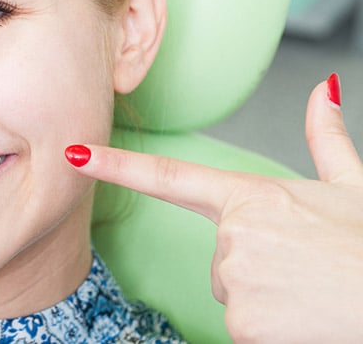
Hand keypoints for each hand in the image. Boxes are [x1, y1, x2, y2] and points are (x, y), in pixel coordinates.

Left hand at [67, 75, 362, 342]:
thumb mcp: (352, 188)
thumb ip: (327, 140)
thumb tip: (323, 90)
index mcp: (251, 197)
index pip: (167, 176)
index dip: (115, 164)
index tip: (75, 152)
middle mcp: (234, 234)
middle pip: (218, 256)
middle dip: (250, 266)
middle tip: (300, 270)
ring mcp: (234, 279)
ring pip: (229, 293)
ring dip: (262, 297)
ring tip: (305, 292)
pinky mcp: (241, 322)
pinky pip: (241, 326)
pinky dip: (267, 327)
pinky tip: (299, 317)